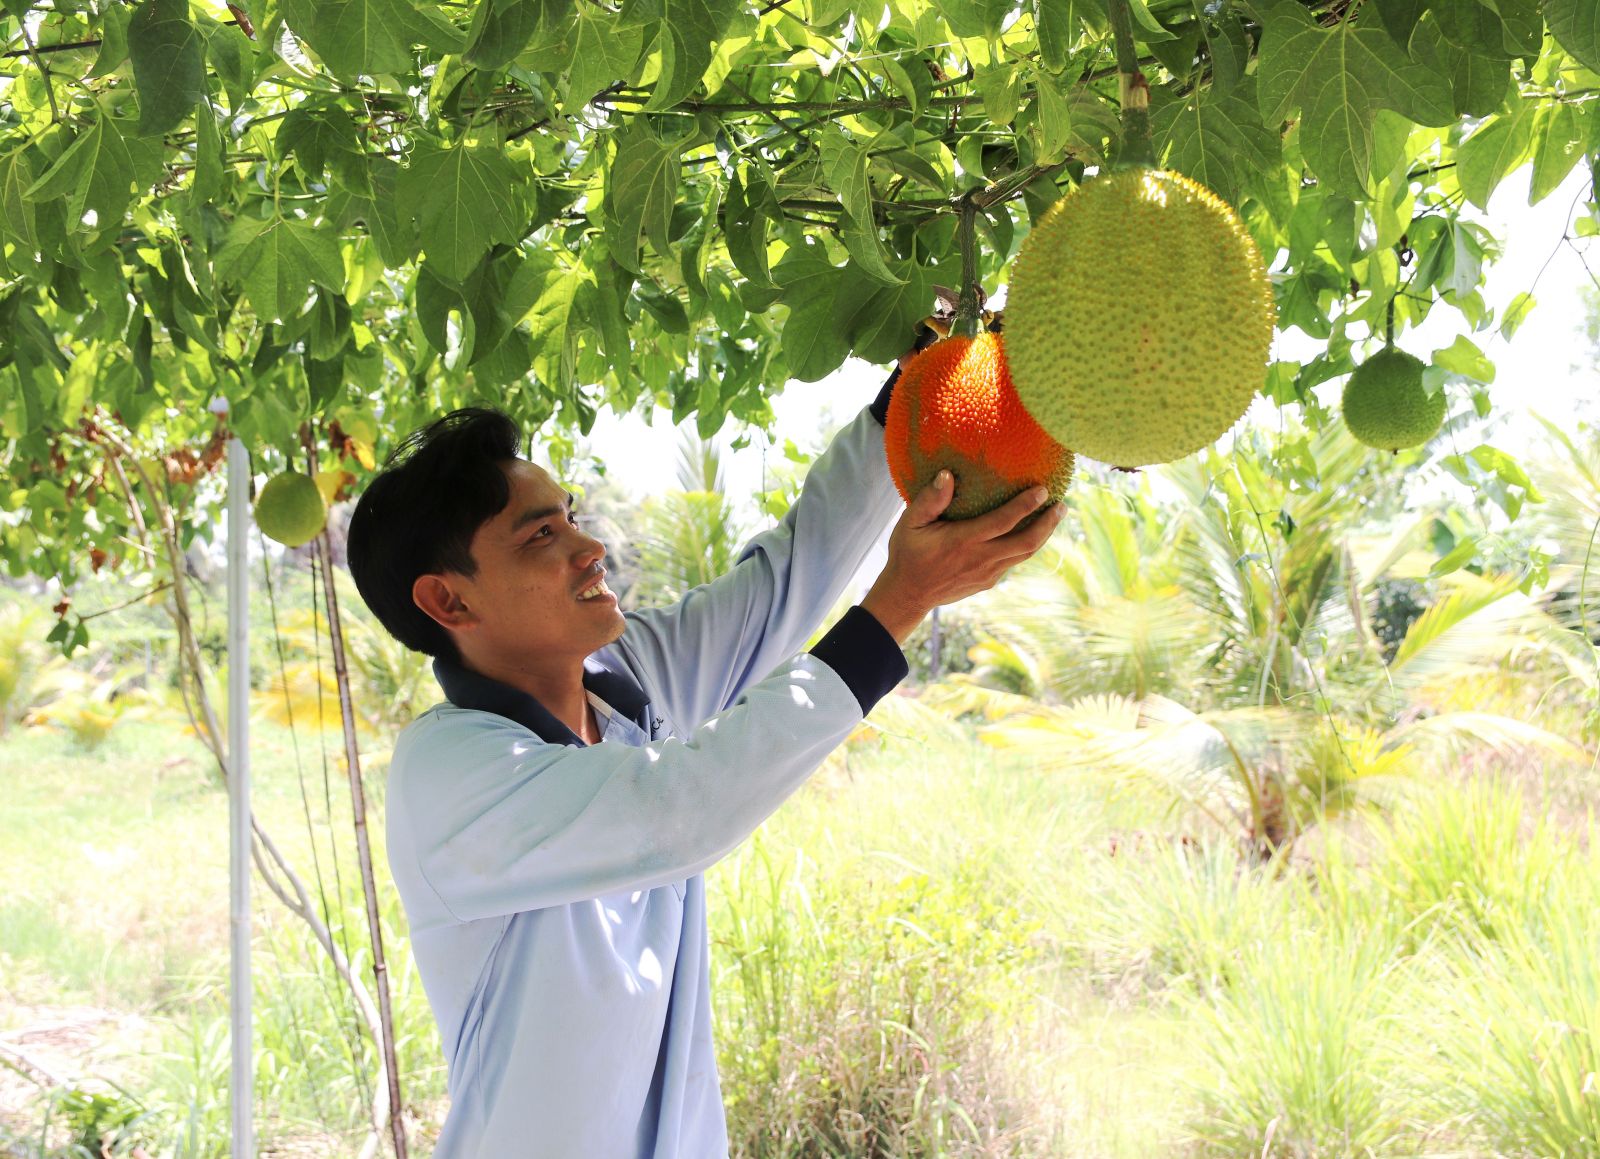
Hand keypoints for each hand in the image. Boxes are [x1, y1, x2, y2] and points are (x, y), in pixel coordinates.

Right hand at [860, 471, 1063, 643]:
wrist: (908, 594)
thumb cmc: (908, 553)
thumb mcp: (910, 523)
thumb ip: (930, 499)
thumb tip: (947, 475)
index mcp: (963, 541)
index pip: (1003, 521)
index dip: (1026, 506)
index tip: (1042, 490)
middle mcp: (980, 559)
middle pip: (1026, 542)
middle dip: (1047, 523)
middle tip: (1061, 505)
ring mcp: (988, 573)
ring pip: (1025, 554)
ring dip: (1044, 534)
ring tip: (1055, 515)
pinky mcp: (989, 582)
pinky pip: (1014, 561)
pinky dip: (1027, 545)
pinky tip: (1033, 532)